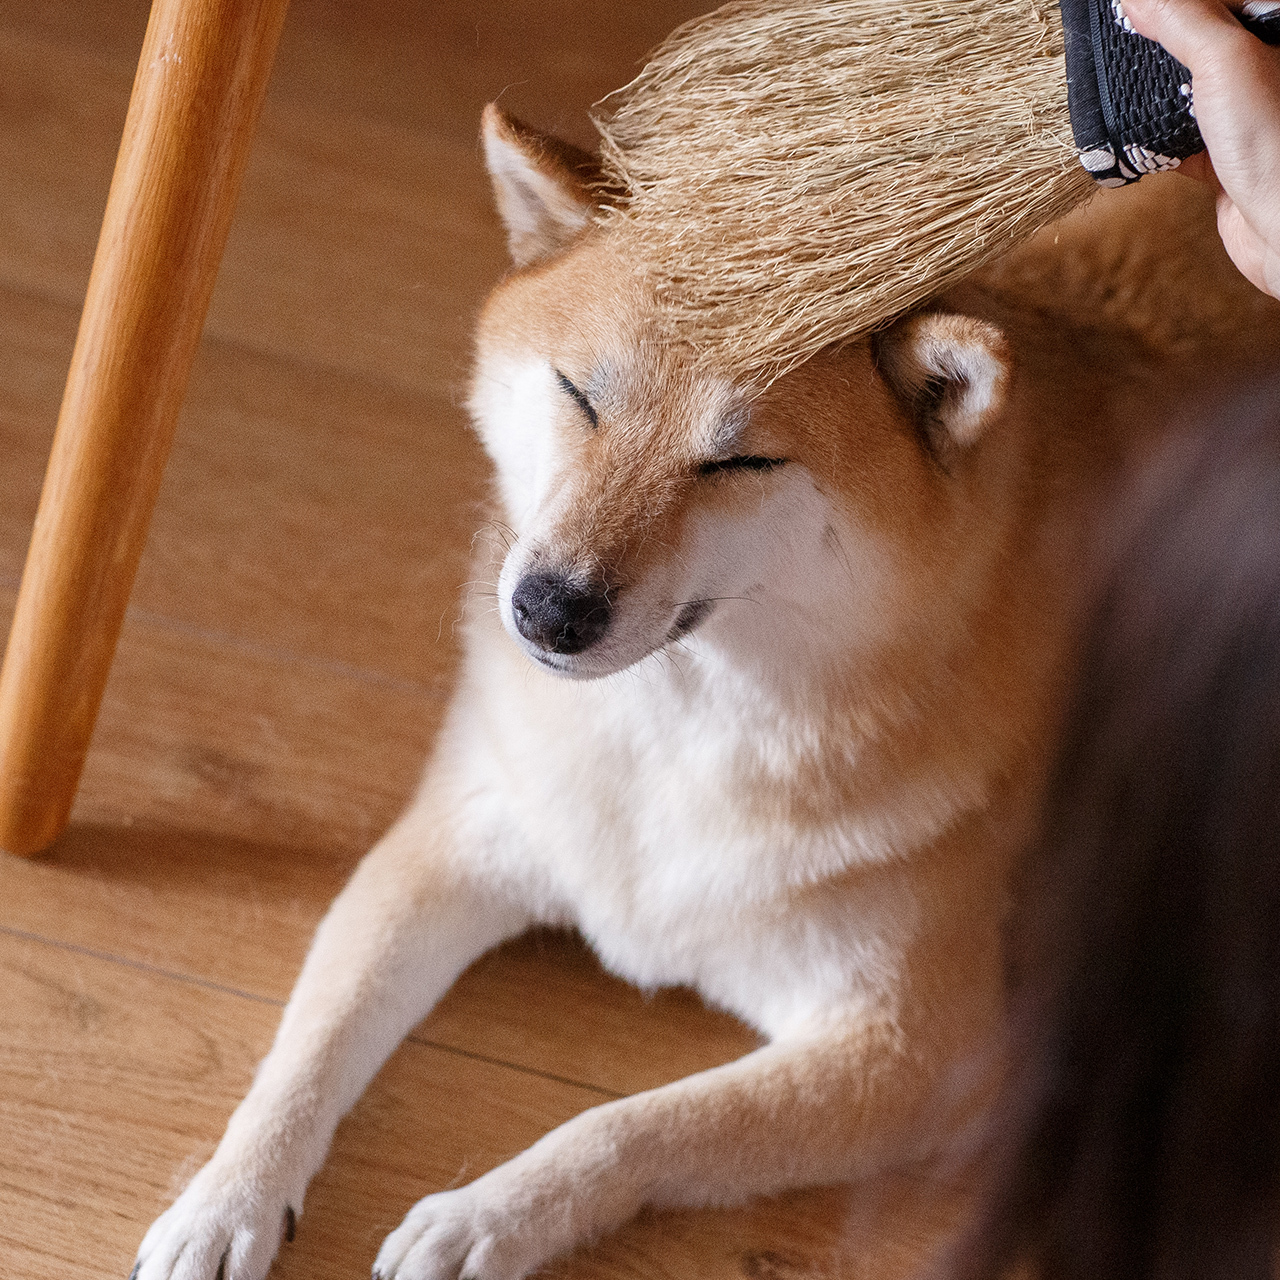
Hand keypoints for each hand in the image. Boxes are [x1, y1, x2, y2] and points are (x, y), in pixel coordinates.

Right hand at [1124, 0, 1279, 297]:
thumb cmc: (1276, 141)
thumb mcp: (1226, 60)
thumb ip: (1181, 19)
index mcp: (1273, 32)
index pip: (1217, 2)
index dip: (1169, 6)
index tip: (1127, 10)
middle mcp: (1260, 70)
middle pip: (1196, 44)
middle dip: (1153, 46)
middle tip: (1112, 46)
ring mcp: (1240, 115)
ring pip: (1182, 91)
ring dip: (1146, 95)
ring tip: (1111, 89)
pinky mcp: (1220, 157)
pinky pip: (1173, 138)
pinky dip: (1147, 140)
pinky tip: (1126, 139)